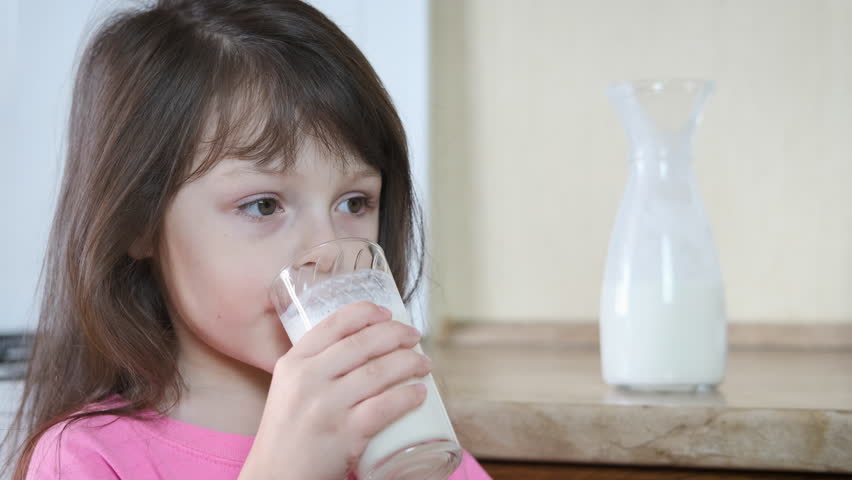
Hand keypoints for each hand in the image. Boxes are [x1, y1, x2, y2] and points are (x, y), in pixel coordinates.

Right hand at [239, 301, 430, 479]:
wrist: (276, 476)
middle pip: (363, 343)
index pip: (334, 324)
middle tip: (414, 336)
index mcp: (293, 363)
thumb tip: (360, 345)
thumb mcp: (288, 388)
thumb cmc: (287, 433)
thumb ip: (315, 367)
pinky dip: (407, 397)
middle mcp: (307, 379)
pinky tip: (419, 393)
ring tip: (424, 364)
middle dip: (397, 334)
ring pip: (378, 372)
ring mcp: (326, 406)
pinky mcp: (344, 434)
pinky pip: (384, 408)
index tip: (388, 313)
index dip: (367, 313)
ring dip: (409, 363)